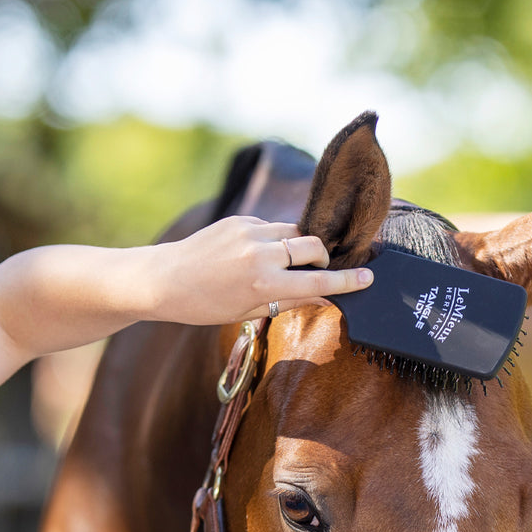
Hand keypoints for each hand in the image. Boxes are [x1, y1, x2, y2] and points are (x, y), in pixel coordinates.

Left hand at [154, 216, 372, 325]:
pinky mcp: (240, 219)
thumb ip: (286, 300)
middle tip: (319, 268)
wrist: (163, 279)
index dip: (346, 282)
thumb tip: (319, 294)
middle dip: (322, 257)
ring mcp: (250, 232)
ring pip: (294, 232)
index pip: (317, 282)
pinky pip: (270, 226)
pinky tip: (251, 254)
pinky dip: (272, 240)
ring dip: (297, 246)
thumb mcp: (247, 312)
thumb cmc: (204, 305)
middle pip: (313, 246)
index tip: (368, 278)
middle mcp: (260, 255)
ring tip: (282, 262)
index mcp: (264, 286)